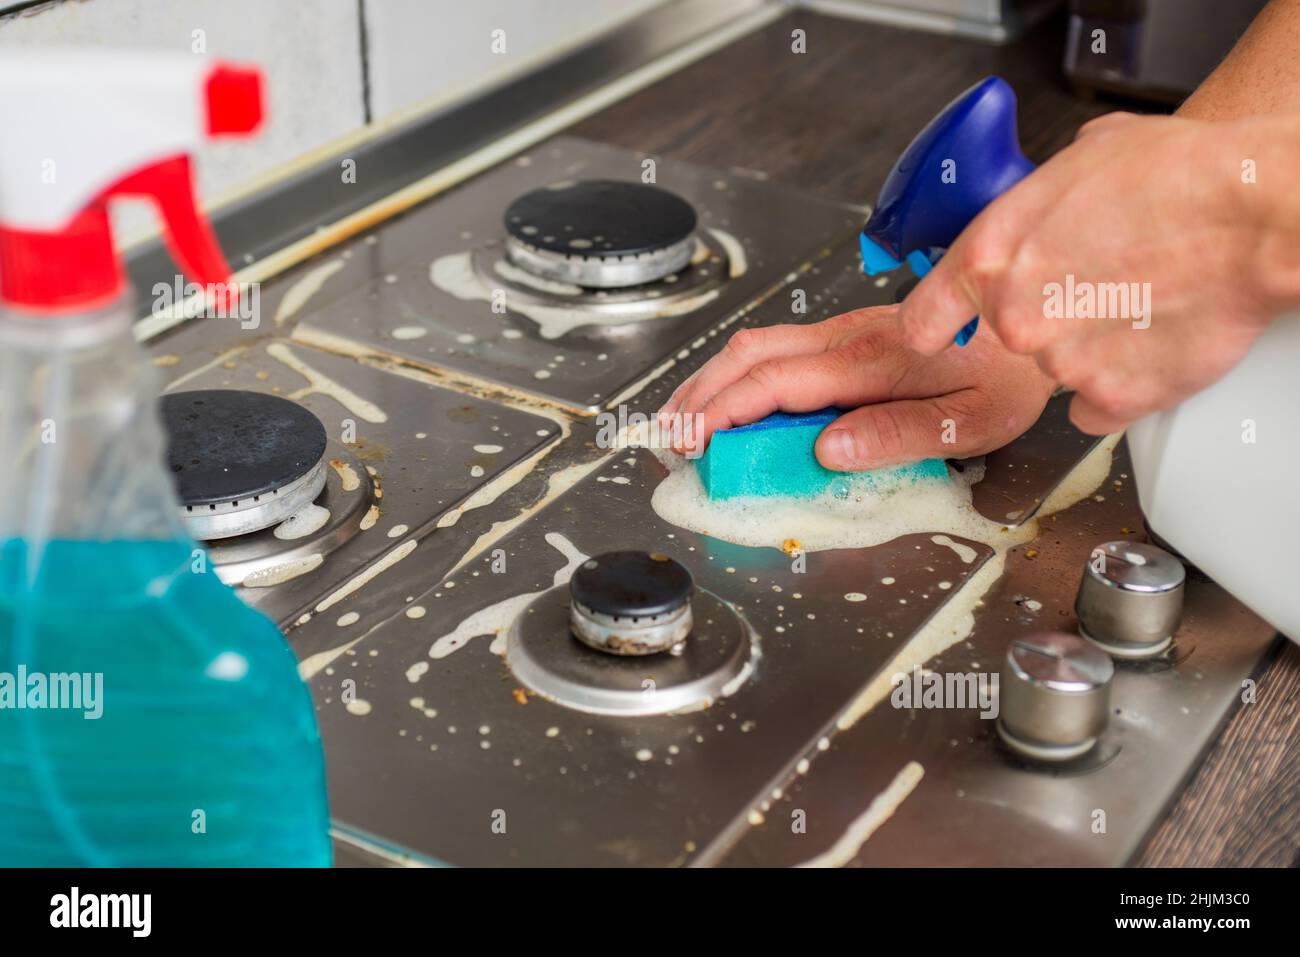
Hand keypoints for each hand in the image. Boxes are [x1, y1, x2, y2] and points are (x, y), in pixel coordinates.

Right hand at [657, 304, 1054, 469]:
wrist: (1032, 318)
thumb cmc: (1007, 375)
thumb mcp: (968, 422)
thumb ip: (897, 436)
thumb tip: (828, 450)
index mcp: (868, 362)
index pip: (774, 383)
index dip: (723, 412)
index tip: (690, 442)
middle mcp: (845, 338)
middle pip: (748, 355)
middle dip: (699, 396)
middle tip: (667, 438)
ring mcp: (843, 331)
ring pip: (755, 345)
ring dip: (710, 381)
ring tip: (680, 421)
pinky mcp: (847, 335)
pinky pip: (775, 348)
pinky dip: (736, 374)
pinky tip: (727, 398)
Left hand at [898, 110, 1299, 433]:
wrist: (1255, 215)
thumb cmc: (1179, 178)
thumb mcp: (1081, 159)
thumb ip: (1036, 202)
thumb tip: (1037, 210)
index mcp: (989, 258)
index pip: (923, 321)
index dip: (941, 326)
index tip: (949, 332)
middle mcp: (1014, 318)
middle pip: (1008, 340)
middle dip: (1045, 319)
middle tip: (1099, 287)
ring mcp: (1061, 365)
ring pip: (1060, 369)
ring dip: (1091, 348)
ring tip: (1142, 302)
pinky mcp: (1113, 399)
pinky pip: (1099, 407)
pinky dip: (1122, 387)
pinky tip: (1151, 345)